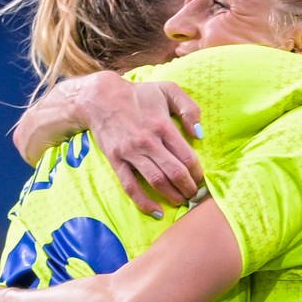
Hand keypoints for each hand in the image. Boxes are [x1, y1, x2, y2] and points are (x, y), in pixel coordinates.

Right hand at [78, 74, 203, 215]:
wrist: (101, 98)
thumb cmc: (139, 95)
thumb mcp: (168, 89)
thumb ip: (189, 108)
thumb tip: (199, 134)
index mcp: (163, 125)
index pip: (187, 156)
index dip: (197, 172)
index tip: (201, 179)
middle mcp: (148, 141)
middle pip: (175, 172)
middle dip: (188, 188)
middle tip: (194, 194)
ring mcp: (131, 152)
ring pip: (156, 181)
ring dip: (172, 196)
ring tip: (181, 201)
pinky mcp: (116, 161)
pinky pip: (131, 187)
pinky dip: (144, 202)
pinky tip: (157, 212)